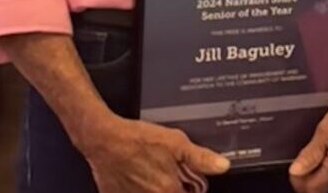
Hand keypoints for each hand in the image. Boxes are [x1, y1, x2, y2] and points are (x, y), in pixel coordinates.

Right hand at [77, 116, 228, 192]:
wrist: (104, 139)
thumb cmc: (138, 140)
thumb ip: (200, 158)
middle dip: (176, 188)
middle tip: (171, 174)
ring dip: (157, 188)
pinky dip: (140, 189)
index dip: (191, 190)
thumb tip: (223, 166)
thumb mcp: (175, 142)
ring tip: (152, 172)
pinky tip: (138, 177)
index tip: (190, 182)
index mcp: (168, 190)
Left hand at [288, 75, 327, 190]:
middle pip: (321, 186)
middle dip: (310, 174)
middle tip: (310, 151)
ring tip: (325, 145)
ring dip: (322, 168)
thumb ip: (312, 153)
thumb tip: (295, 171)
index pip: (311, 189)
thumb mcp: (326, 127)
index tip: (296, 165)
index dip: (298, 180)